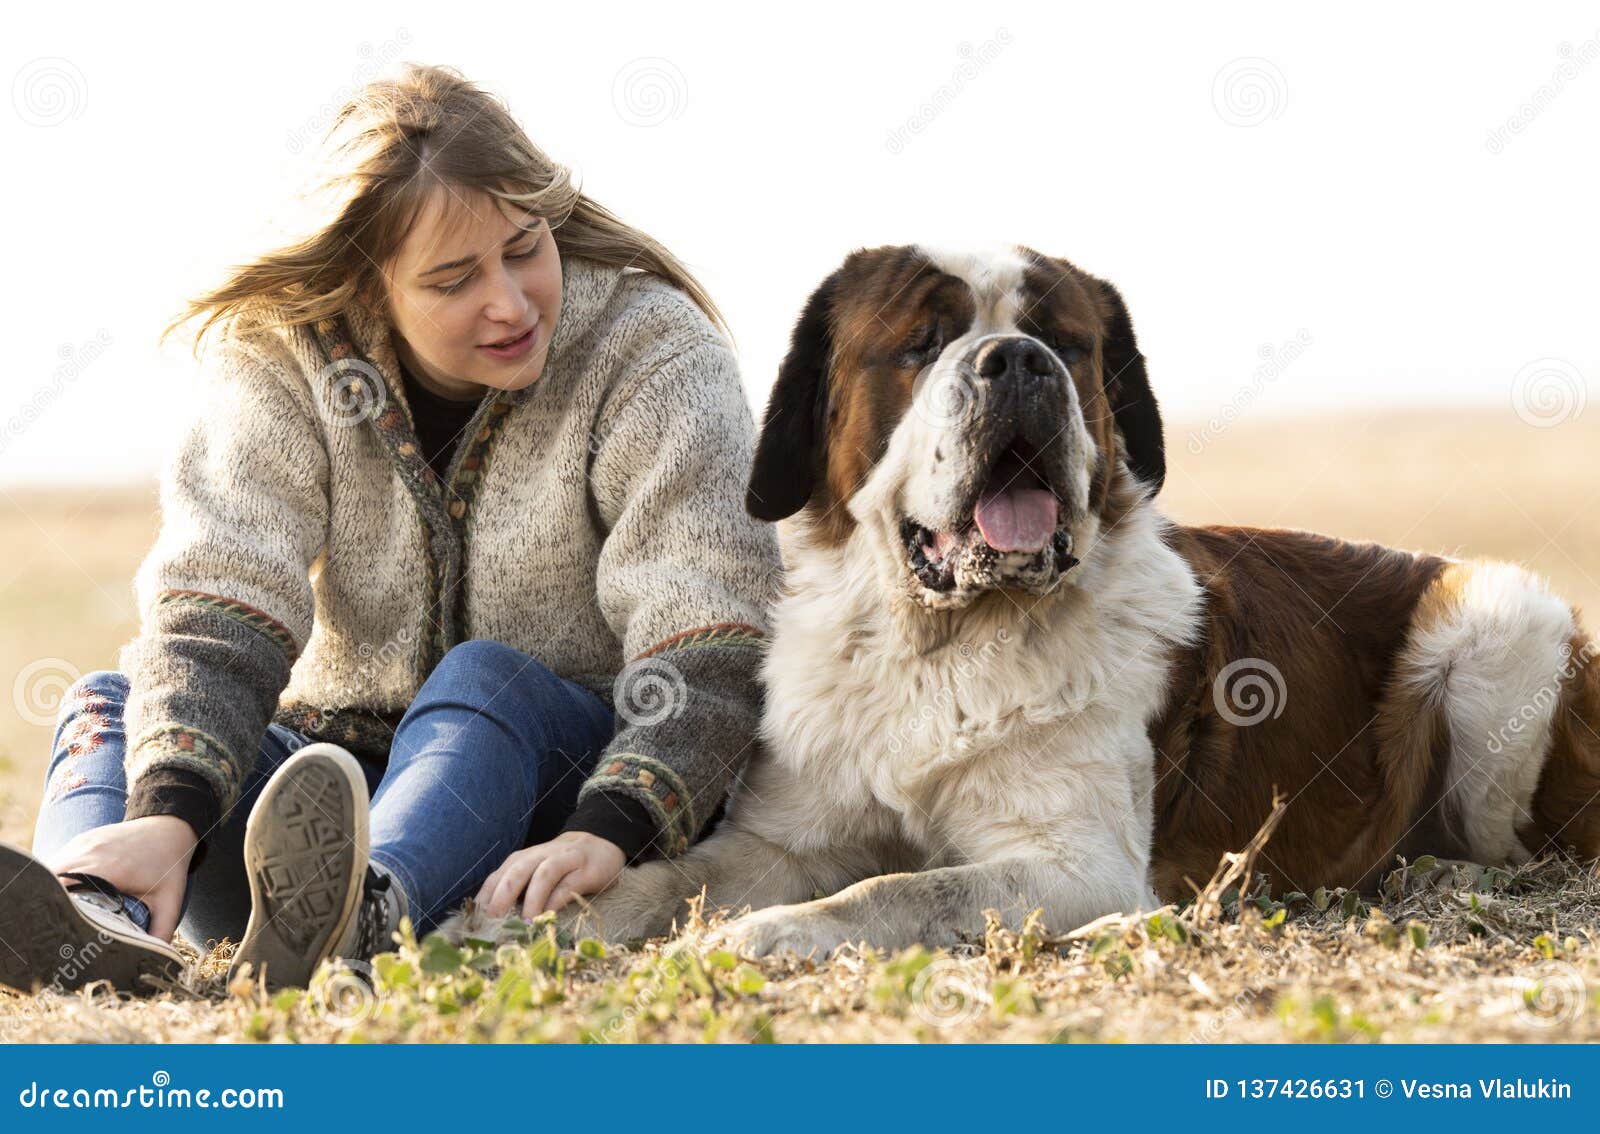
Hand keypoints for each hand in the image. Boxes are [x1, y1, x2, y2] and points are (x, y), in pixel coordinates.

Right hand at [44, 815, 198, 940]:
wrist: (171, 827)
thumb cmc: (169, 866)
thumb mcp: (170, 900)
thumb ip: (161, 930)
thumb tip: (155, 959)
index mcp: (109, 869)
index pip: (66, 886)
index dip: (56, 906)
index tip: (56, 927)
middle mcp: (91, 852)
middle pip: (52, 878)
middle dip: (49, 900)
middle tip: (52, 925)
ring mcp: (83, 843)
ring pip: (51, 868)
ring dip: (50, 888)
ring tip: (55, 911)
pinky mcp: (81, 840)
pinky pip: (59, 859)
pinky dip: (56, 876)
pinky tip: (61, 892)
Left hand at [476, 831, 625, 919]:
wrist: (600, 844)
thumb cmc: (561, 867)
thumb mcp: (535, 874)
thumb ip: (516, 891)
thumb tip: (491, 922)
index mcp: (523, 859)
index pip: (498, 876)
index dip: (485, 898)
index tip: (474, 923)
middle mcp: (541, 856)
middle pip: (517, 871)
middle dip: (502, 895)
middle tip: (494, 922)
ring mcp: (565, 860)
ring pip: (543, 874)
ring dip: (532, 899)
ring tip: (525, 924)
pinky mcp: (587, 870)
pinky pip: (569, 884)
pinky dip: (557, 900)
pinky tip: (549, 916)